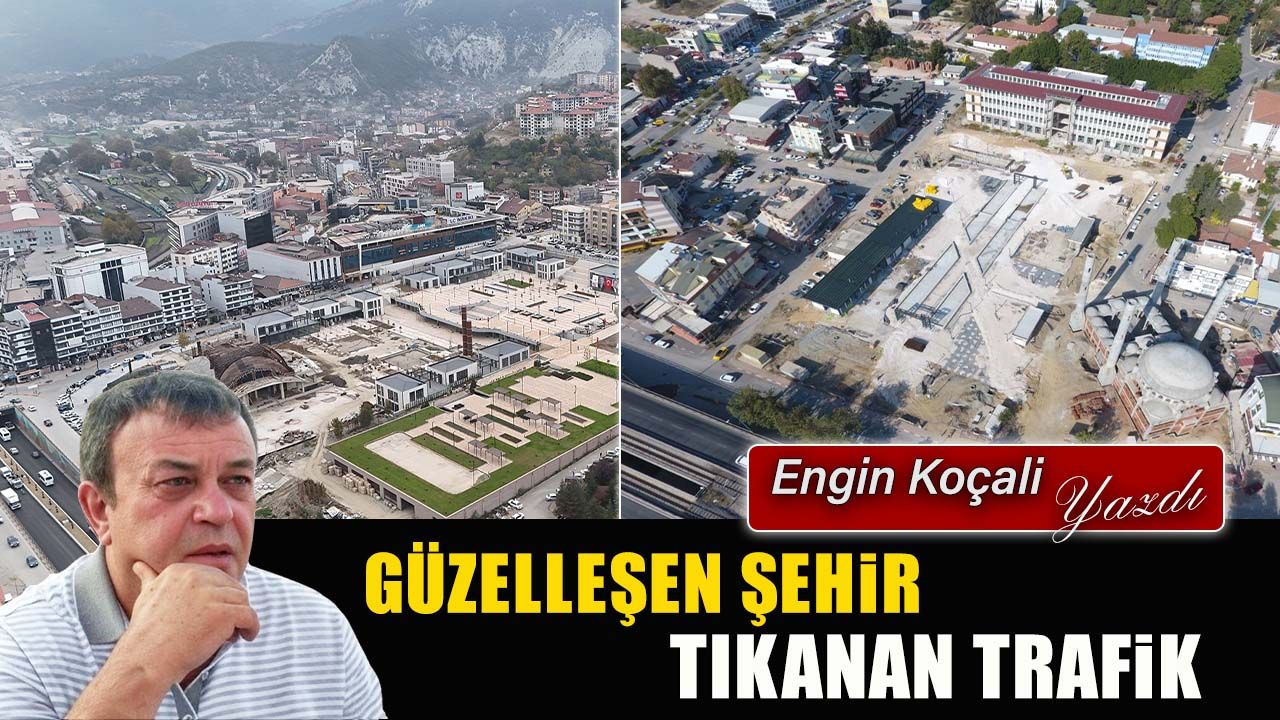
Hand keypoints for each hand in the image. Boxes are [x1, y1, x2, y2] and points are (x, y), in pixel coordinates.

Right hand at [116, 561, 259, 687]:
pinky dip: (252, 627)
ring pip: (243, 601)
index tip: (214, 613)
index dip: (219, 597)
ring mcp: (211, 594)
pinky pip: (250, 616)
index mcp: (180, 570)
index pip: (216, 577)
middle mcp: (196, 577)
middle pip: (232, 588)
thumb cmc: (146, 635)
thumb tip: (140, 566)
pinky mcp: (224, 613)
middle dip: (232, 606)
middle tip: (225, 626)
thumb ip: (150, 579)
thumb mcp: (146, 597)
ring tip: (230, 633)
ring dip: (241, 618)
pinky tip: (245, 636)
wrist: (145, 660)